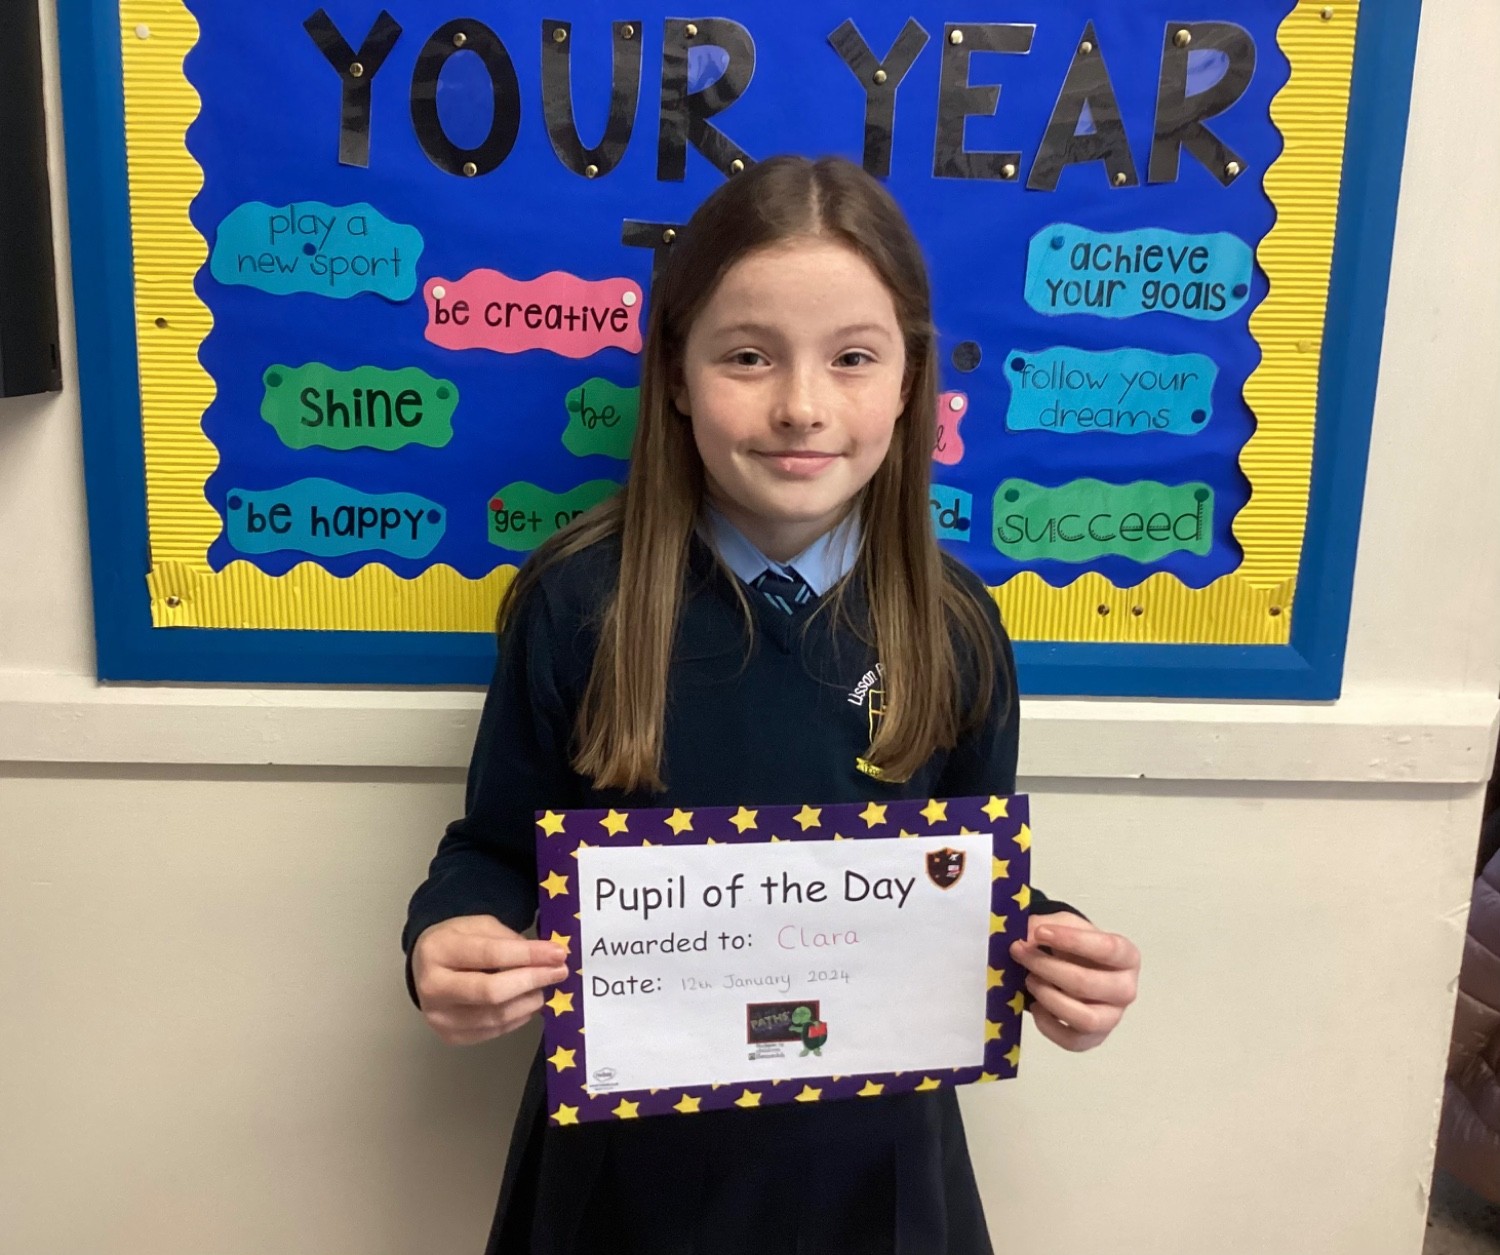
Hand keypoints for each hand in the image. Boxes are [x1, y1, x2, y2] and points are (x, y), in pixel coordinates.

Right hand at [412, 915, 569, 1045]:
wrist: (425, 966)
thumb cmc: (458, 942)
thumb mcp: (480, 926)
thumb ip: (510, 941)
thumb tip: (549, 958)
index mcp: (438, 951)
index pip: (489, 955)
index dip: (528, 955)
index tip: (559, 954)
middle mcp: (432, 988)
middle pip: (492, 992)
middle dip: (532, 981)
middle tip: (560, 972)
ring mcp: (439, 1017)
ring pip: (496, 1017)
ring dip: (529, 1002)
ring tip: (544, 987)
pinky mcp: (449, 1036)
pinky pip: (493, 1032)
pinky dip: (518, 1018)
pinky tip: (527, 1002)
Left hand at [1009, 912, 1138, 1052]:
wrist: (1074, 967)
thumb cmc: (1074, 946)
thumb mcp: (1063, 924)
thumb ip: (1045, 925)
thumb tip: (1026, 938)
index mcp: (1127, 957)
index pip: (1107, 949)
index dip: (1072, 940)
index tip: (1040, 933)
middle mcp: (1125, 990)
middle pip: (1087, 984)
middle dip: (1046, 967)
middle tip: (1020, 953)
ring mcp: (1112, 1018)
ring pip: (1084, 1018)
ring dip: (1049, 998)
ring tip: (1029, 980)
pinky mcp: (1093, 1039)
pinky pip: (1071, 1041)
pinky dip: (1047, 1024)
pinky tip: (1035, 1005)